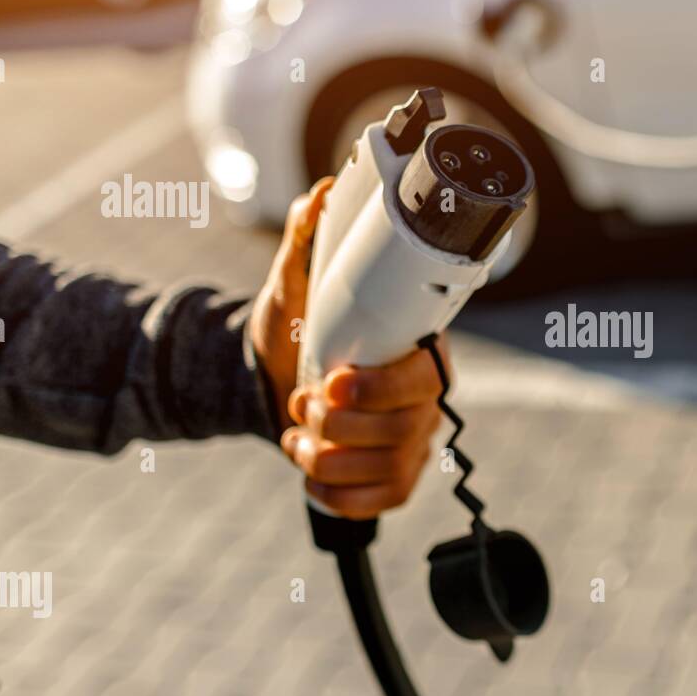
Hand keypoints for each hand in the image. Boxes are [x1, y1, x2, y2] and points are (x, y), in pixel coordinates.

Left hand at [248, 177, 451, 518]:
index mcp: (417, 349)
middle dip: (341, 424)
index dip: (380, 387)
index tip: (329, 380)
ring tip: (297, 435)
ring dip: (330, 460)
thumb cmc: (295, 328)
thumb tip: (323, 193)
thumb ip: (306, 238)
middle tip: (301, 402)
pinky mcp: (393, 479)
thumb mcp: (292, 283)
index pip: (424, 376)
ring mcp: (412, 442)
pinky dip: (339, 496)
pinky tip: (311, 473)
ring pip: (390, 469)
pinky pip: (382, 502)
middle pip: (406, 428)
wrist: (271, 379)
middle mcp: (425, 399)